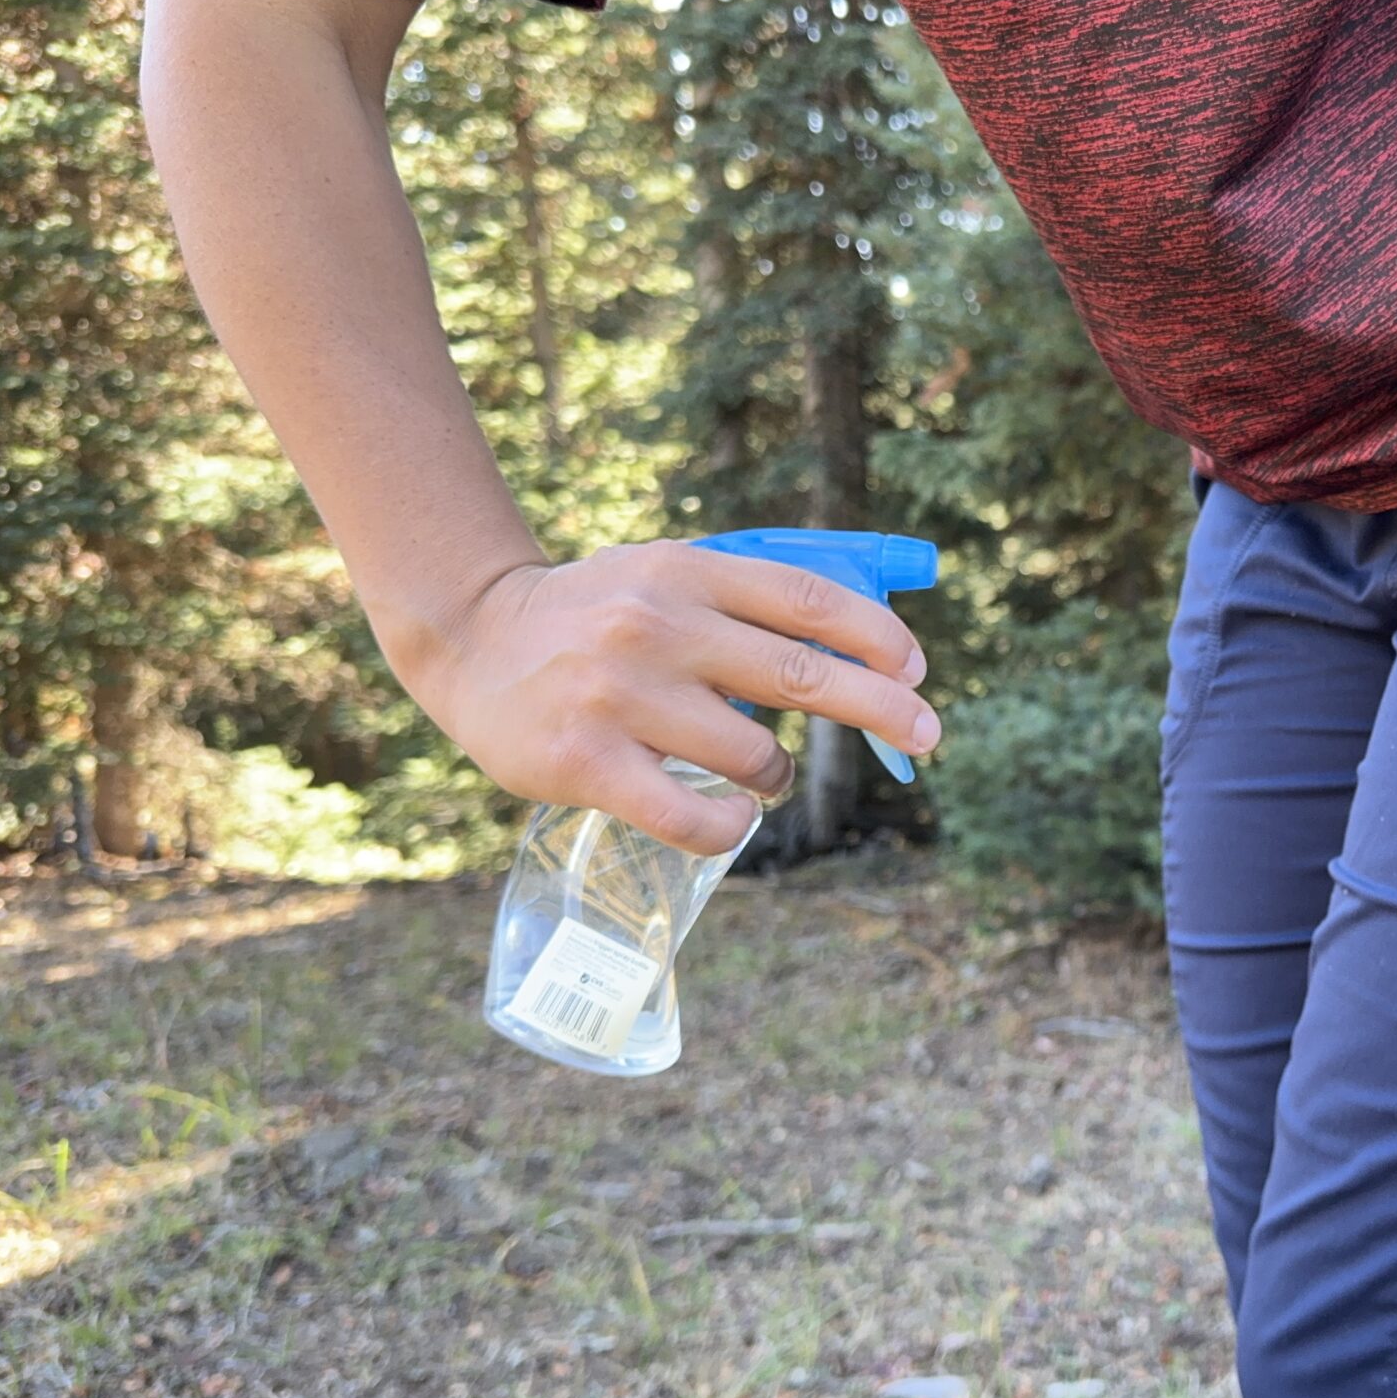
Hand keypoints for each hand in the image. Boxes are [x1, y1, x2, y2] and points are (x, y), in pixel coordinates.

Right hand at [402, 542, 938, 854]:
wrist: (469, 637)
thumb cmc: (592, 614)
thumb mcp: (662, 576)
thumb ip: (742, 604)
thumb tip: (859, 646)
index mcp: (686, 573)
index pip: (808, 600)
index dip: (877, 637)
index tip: (916, 668)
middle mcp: (659, 627)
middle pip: (806, 675)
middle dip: (884, 708)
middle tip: (927, 733)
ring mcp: (623, 697)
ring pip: (755, 754)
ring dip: (775, 773)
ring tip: (756, 770)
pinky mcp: (589, 763)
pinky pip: (694, 816)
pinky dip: (731, 824)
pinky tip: (734, 816)